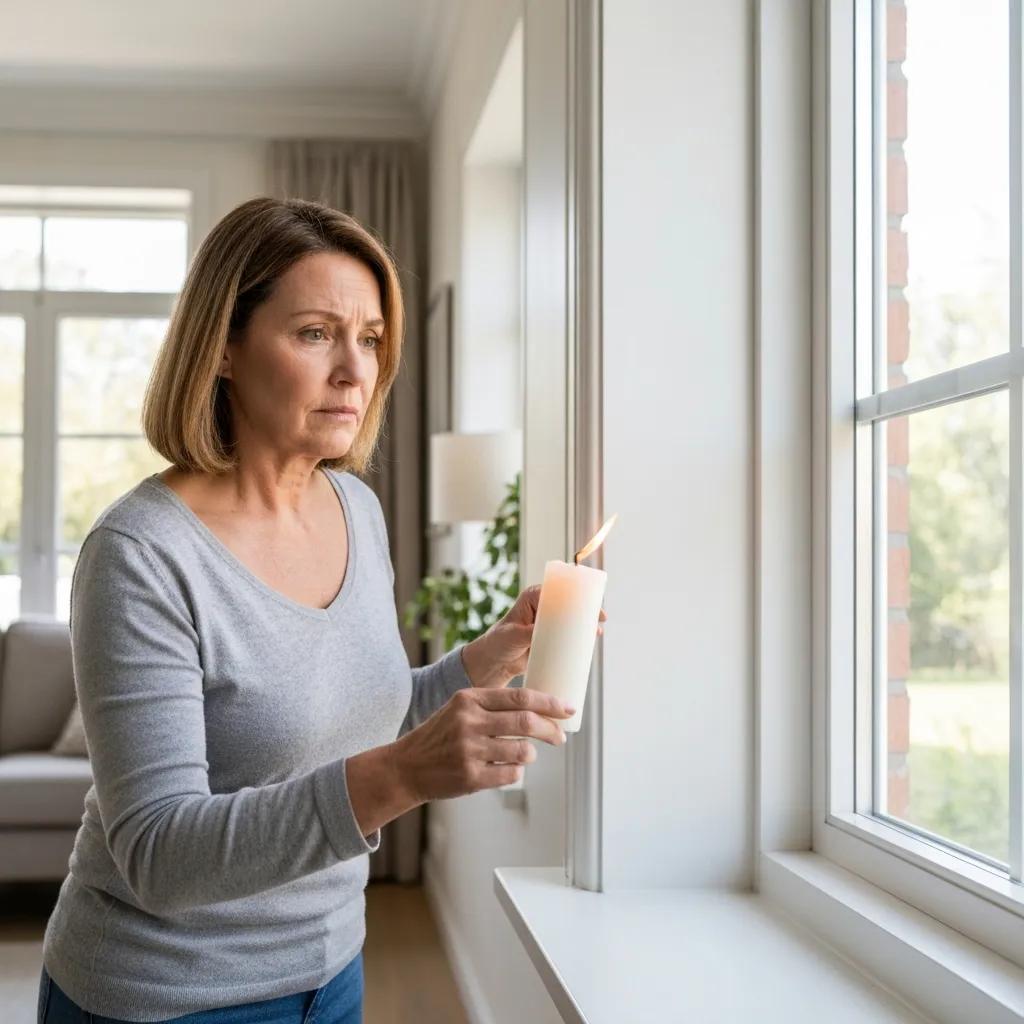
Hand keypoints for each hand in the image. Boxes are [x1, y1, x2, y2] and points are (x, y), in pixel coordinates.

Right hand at [392, 685, 576, 801]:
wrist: (407, 766)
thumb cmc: (442, 735)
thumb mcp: (461, 708)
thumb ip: (494, 705)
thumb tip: (541, 708)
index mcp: (469, 698)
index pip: (521, 697)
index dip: (550, 703)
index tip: (567, 708)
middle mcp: (469, 721)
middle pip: (527, 722)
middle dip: (551, 730)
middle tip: (560, 737)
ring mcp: (469, 750)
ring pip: (523, 751)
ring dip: (530, 754)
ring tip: (524, 755)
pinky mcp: (470, 776)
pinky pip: (511, 775)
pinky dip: (516, 772)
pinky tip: (506, 769)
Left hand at [460, 584, 607, 688]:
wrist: (492, 664)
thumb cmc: (497, 644)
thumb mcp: (513, 636)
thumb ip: (529, 633)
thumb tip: (547, 632)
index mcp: (533, 597)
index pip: (559, 590)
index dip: (577, 595)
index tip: (590, 604)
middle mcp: (542, 607)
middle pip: (569, 604)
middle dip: (586, 609)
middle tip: (600, 619)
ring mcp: (548, 624)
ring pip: (571, 620)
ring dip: (585, 624)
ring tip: (597, 633)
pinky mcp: (550, 639)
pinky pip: (568, 636)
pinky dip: (579, 638)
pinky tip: (589, 644)